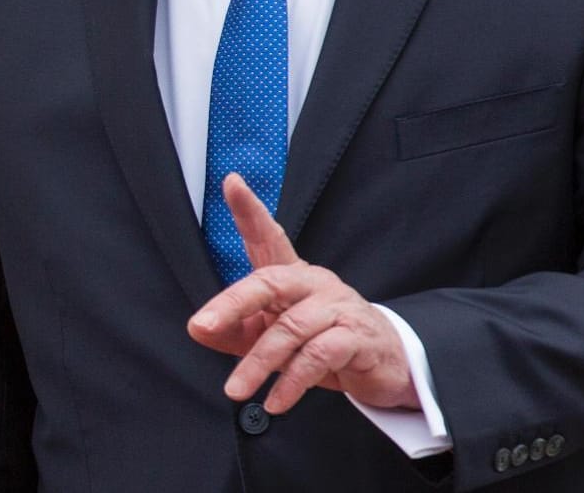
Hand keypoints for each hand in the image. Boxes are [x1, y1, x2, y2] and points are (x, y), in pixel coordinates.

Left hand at [186, 174, 419, 413]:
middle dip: (232, 303)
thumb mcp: (273, 336)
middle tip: (202, 326)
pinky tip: (276, 402)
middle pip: (269, 282)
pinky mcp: (358, 338)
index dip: (249, 210)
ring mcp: (338, 307)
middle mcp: (314, 282)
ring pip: (291, 328)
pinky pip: (319, 356)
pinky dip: (293, 382)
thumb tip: (197, 330)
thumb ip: (236, 333)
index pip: (268, 236)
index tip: (232, 182)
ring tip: (236, 390)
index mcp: (292, 275)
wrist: (386, 364)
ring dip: (259, 363)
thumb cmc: (323, 341)